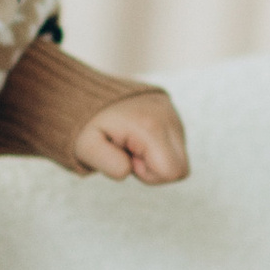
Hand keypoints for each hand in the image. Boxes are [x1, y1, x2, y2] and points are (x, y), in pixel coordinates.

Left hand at [74, 91, 188, 185]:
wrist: (89, 93)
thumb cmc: (89, 126)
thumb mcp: (87, 148)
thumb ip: (108, 164)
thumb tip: (129, 169)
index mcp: (151, 127)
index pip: (172, 172)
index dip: (149, 175)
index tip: (130, 159)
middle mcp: (169, 118)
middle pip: (181, 169)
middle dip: (155, 171)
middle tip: (130, 154)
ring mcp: (173, 114)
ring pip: (179, 158)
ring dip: (155, 159)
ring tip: (131, 143)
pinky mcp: (173, 114)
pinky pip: (176, 145)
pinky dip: (157, 148)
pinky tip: (138, 137)